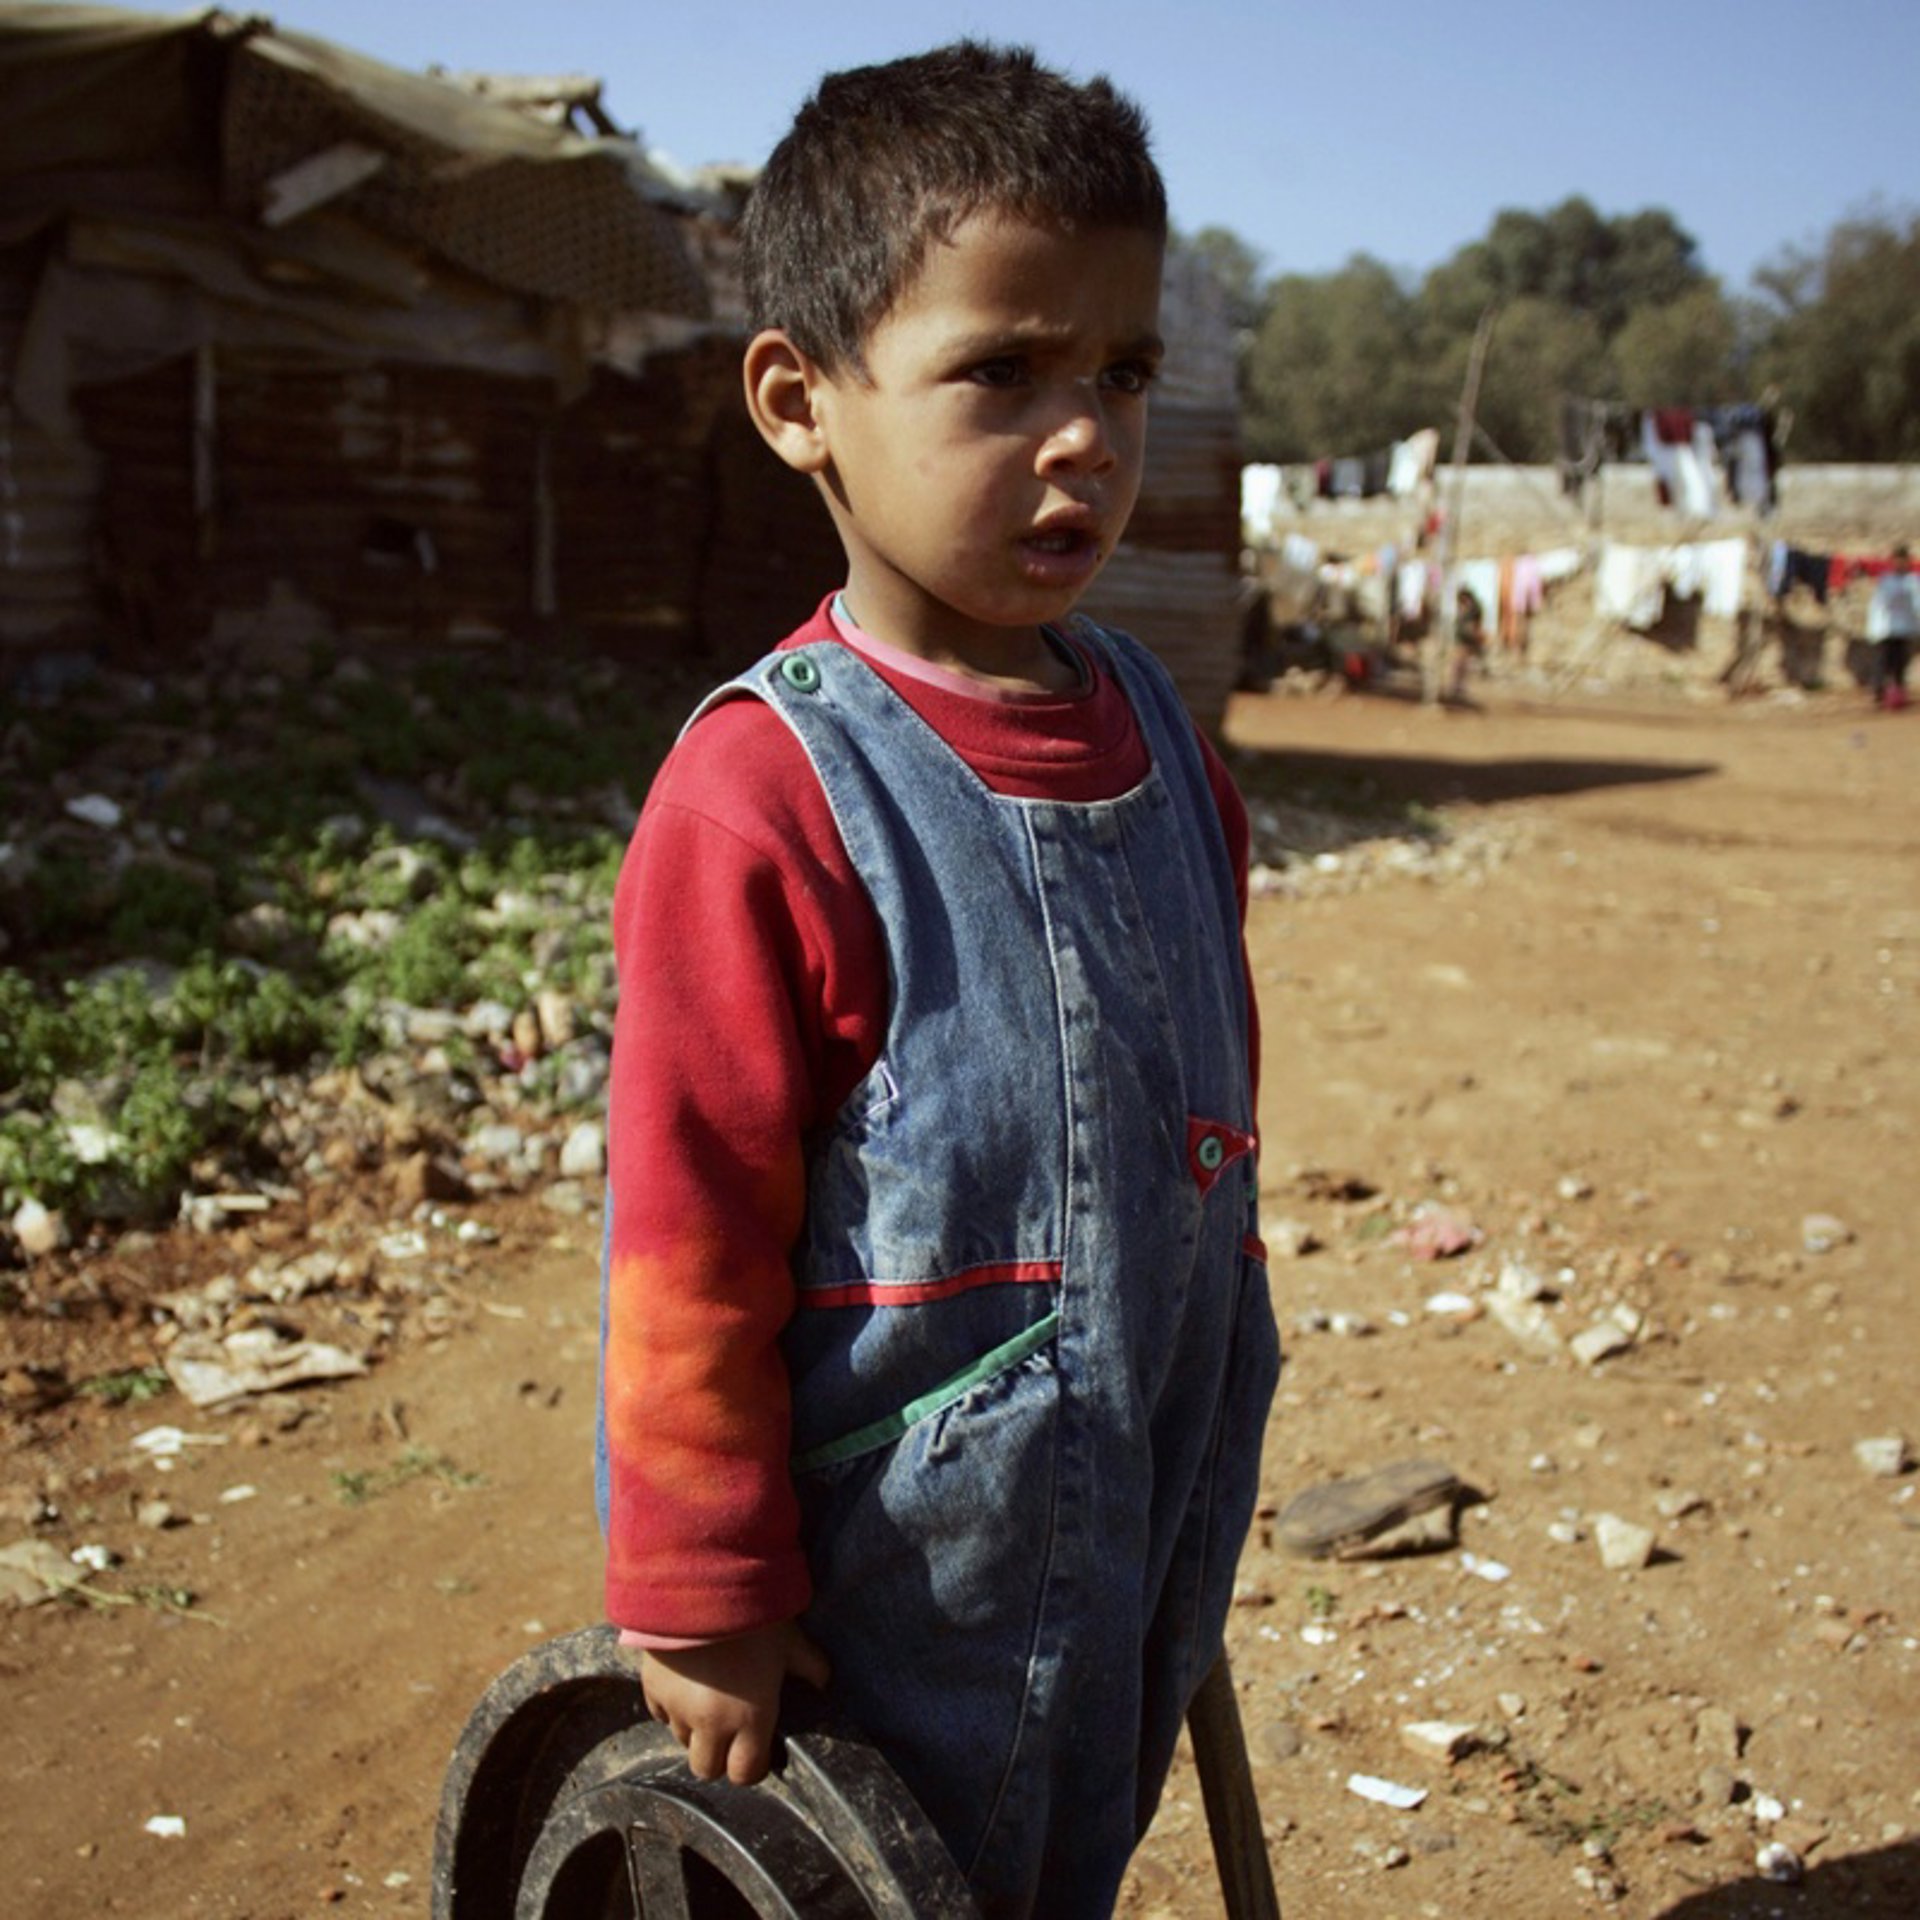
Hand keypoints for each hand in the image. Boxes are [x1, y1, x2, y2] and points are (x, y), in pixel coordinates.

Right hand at [637, 1621, 830, 1784]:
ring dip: (695, 1729)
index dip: (753, 1765)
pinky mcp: (651, 1690)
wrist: (702, 1584)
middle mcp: (711, 1724)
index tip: (757, 1749)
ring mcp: (677, 1709)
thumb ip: (811, 1667)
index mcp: (751, 1718)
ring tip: (707, 1700)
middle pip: (707, 1769)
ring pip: (682, 1740)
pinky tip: (685, 1685)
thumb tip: (825, 1684)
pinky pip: (660, 1715)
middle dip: (718, 1756)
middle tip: (729, 1730)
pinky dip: (671, 1708)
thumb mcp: (791, 1641)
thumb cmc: (755, 1615)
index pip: (746, 1773)